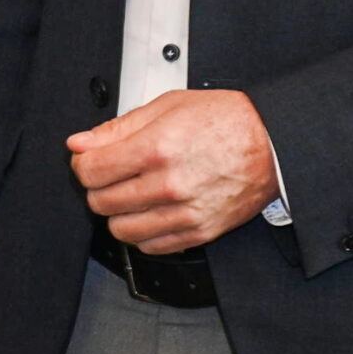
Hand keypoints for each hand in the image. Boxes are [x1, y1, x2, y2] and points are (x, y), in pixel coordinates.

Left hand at [68, 89, 279, 252]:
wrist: (272, 144)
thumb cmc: (225, 120)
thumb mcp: (167, 107)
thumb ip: (118, 128)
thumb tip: (80, 143)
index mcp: (156, 148)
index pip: (91, 172)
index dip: (83, 165)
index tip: (89, 160)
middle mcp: (168, 185)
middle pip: (101, 202)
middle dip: (98, 187)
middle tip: (111, 175)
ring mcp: (184, 213)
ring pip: (121, 229)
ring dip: (118, 213)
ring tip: (131, 194)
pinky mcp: (200, 232)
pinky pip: (151, 246)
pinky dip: (142, 232)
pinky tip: (151, 211)